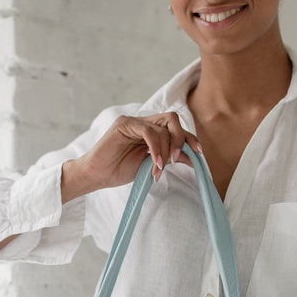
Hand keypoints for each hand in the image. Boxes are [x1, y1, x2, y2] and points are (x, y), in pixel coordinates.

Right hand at [61, 112, 202, 200]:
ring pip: (162, 127)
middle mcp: (144, 123)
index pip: (175, 128)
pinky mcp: (124, 124)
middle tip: (177, 159)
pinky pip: (149, 131)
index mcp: (150, 131)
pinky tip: (155, 163)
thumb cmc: (119, 170)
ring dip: (166, 149)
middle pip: (172, 120)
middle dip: (181, 139)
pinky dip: (156, 148)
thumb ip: (169, 158)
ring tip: (159, 168)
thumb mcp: (151, 165)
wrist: (97, 175)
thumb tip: (192, 159)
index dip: (189, 138)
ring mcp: (134, 122)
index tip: (199, 153)